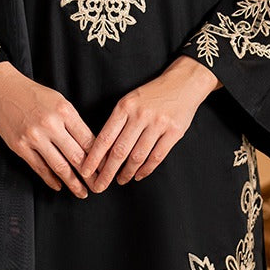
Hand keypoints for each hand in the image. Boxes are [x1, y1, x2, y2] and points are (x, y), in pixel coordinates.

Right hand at [0, 62, 92, 198]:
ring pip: (59, 166)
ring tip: (82, 192)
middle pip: (77, 156)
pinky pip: (39, 168)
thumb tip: (90, 147)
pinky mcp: (20, 146)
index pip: (88, 140)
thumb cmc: (34, 95)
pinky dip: (51, 179)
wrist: (3, 90)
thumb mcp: (59, 101)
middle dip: (90, 175)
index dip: (100, 158)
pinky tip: (59, 186)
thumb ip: (73, 122)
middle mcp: (50, 124)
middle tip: (99, 186)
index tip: (106, 169)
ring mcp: (34, 137)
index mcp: (65, 111)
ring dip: (73, 183)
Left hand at [82, 56, 220, 191]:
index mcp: (124, 106)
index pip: (105, 137)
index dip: (94, 157)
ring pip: (138, 156)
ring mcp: (158, 124)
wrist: (183, 83)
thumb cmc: (152, 94)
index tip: (85, 171)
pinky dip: (146, 169)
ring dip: (127, 172)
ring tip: (120, 180)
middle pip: (119, 150)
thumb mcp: (130, 100)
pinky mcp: (174, 132)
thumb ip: (118, 122)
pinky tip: (138, 175)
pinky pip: (157, 156)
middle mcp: (140, 115)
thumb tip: (103, 151)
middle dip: (107, 172)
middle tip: (99, 186)